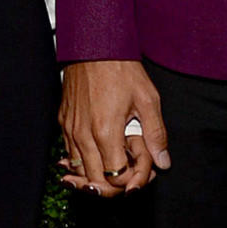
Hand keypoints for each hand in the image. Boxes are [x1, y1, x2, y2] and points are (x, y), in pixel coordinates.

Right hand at [59, 59, 169, 197]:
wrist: (93, 43)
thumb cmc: (120, 68)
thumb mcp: (147, 98)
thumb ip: (156, 134)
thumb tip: (163, 162)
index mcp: (105, 132)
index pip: (116, 178)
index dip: (133, 180)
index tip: (143, 170)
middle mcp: (83, 135)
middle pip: (95, 182)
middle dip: (115, 184)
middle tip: (131, 171)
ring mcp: (70, 129)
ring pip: (80, 171)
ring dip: (97, 175)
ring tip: (115, 164)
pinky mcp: (63, 121)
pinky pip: (70, 154)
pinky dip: (82, 161)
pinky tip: (96, 154)